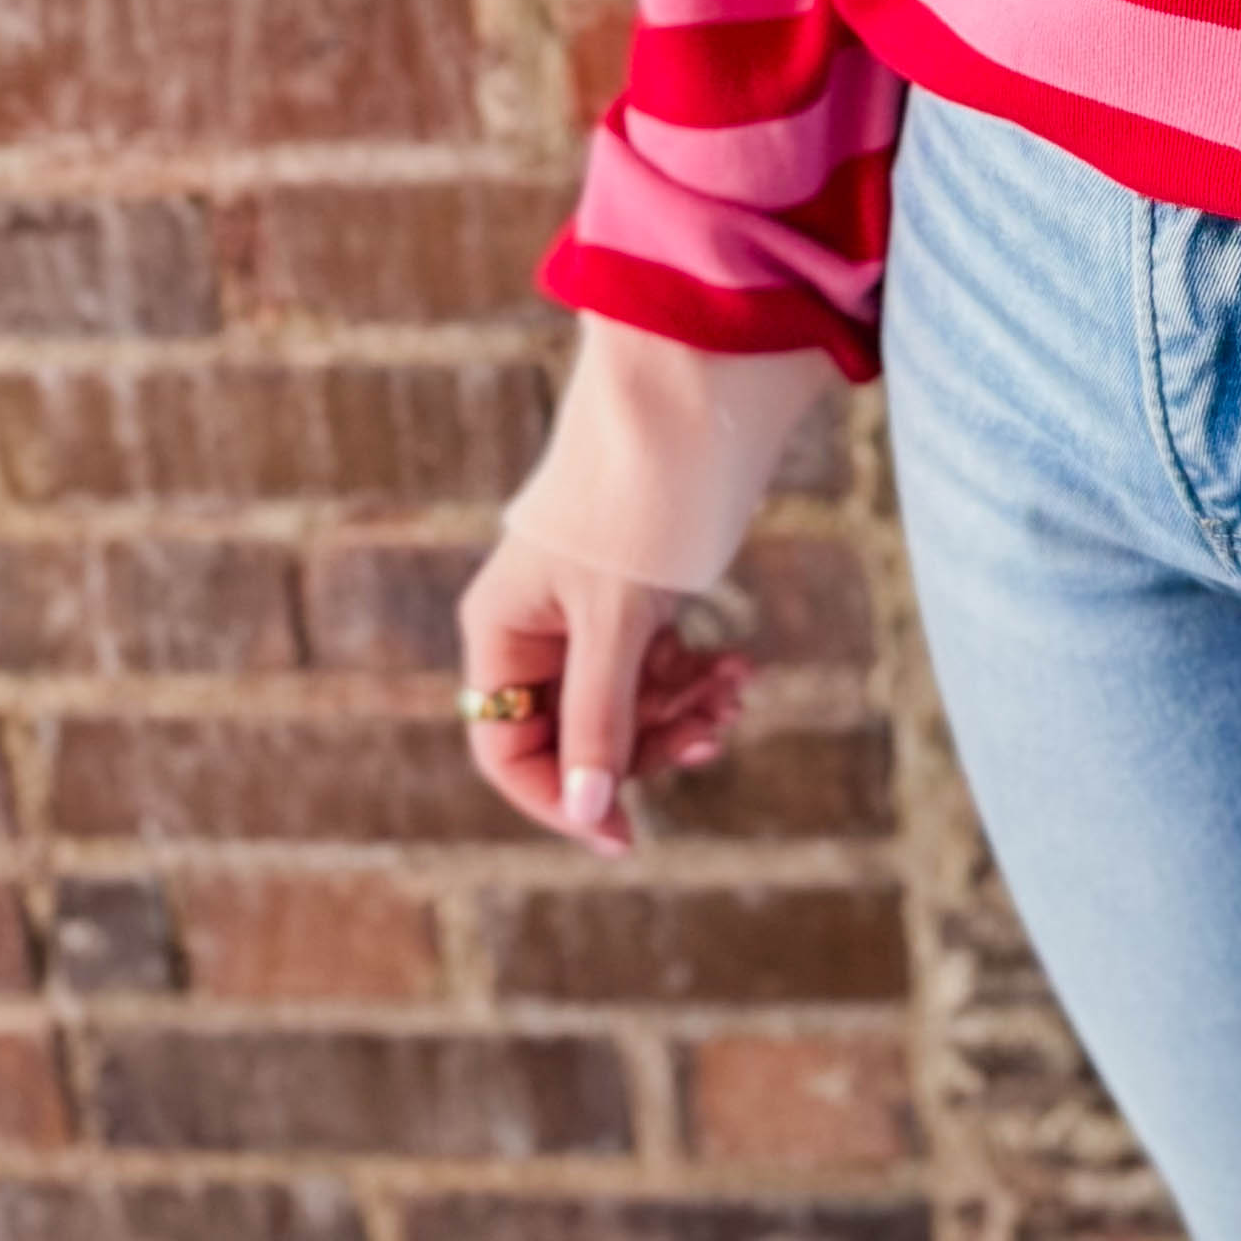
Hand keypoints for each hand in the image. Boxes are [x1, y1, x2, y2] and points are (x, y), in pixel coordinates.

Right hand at [450, 517, 751, 859]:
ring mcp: (585, 615)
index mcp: (501, 632)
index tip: (626, 835)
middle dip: (644, 745)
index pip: (508, 751)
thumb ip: (600, 719)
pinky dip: (694, 678)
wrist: (690, 405)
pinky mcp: (634, 601)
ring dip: (680, 713)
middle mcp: (533, 629)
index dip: (562, 800)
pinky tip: (739, 668)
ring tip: (735, 689)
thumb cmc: (635, 502)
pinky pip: (655, 669)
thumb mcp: (616, 622)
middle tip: (712, 733)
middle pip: (576, 735)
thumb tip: (590, 813)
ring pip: (625, 706)